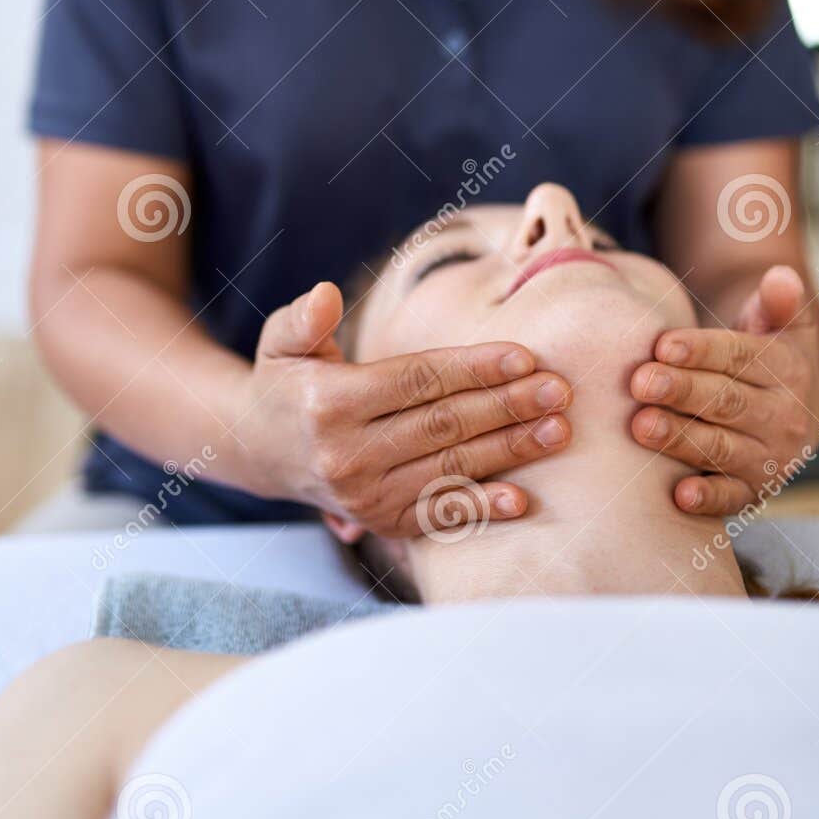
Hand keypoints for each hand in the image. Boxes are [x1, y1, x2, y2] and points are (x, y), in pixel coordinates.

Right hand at [238, 280, 571, 536]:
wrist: (259, 451)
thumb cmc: (284, 382)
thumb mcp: (281, 340)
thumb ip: (304, 318)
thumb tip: (324, 295)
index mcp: (329, 403)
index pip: (417, 381)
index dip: (474, 368)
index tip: (525, 355)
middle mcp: (346, 456)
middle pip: (443, 425)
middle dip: (507, 406)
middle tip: (559, 390)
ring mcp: (365, 497)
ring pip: (450, 468)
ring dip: (510, 451)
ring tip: (558, 431)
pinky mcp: (381, 523)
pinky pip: (439, 515)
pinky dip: (481, 508)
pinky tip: (523, 498)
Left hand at [629, 265, 818, 515]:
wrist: (798, 415)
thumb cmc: (771, 361)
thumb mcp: (784, 327)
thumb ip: (778, 303)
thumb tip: (781, 277)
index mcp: (785, 370)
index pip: (741, 357)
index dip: (701, 351)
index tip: (662, 345)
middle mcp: (781, 416)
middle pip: (727, 401)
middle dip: (682, 392)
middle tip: (639, 382)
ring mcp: (767, 457)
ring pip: (722, 447)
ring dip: (681, 439)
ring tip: (641, 426)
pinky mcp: (753, 491)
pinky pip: (731, 498)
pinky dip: (708, 499)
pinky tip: (679, 496)